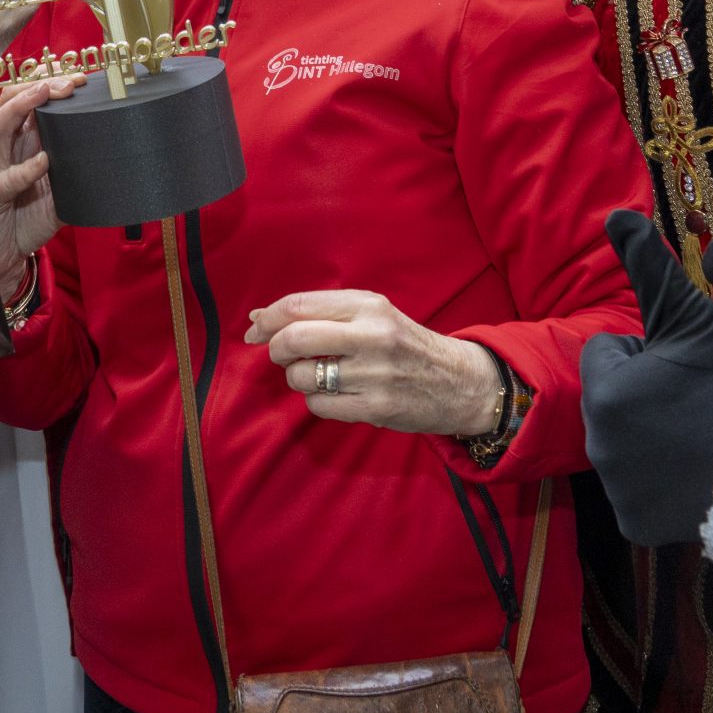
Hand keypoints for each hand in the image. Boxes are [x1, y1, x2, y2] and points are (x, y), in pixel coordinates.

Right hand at [0, 74, 82, 296]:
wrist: (8, 256)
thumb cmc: (30, 218)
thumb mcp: (60, 191)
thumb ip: (76, 172)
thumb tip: (114, 158)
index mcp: (20, 142)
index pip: (28, 100)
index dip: (49, 83)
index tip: (80, 78)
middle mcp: (4, 148)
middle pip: (13, 103)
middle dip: (39, 86)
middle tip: (69, 82)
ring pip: (0, 127)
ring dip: (22, 107)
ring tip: (45, 94)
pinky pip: (6, 178)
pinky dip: (26, 169)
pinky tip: (43, 160)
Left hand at [246, 289, 502, 436]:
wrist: (459, 382)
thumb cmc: (404, 344)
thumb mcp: (372, 314)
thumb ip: (320, 313)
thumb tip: (257, 317)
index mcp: (368, 305)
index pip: (299, 305)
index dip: (267, 318)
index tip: (254, 329)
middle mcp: (372, 335)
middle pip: (294, 339)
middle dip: (276, 349)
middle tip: (283, 354)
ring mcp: (375, 374)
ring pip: (302, 376)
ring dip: (298, 378)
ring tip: (319, 375)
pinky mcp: (377, 408)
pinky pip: (319, 406)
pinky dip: (317, 401)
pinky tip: (336, 395)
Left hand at [581, 209, 712, 545]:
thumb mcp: (692, 316)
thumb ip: (646, 266)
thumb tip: (614, 214)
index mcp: (607, 391)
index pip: (608, 355)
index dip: (648, 355)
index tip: (687, 370)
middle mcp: (600, 445)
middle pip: (613, 400)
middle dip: (644, 396)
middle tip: (697, 405)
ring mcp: (617, 491)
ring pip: (624, 445)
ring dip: (650, 438)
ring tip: (701, 438)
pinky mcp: (637, 526)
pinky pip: (636, 494)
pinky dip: (658, 486)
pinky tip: (695, 477)